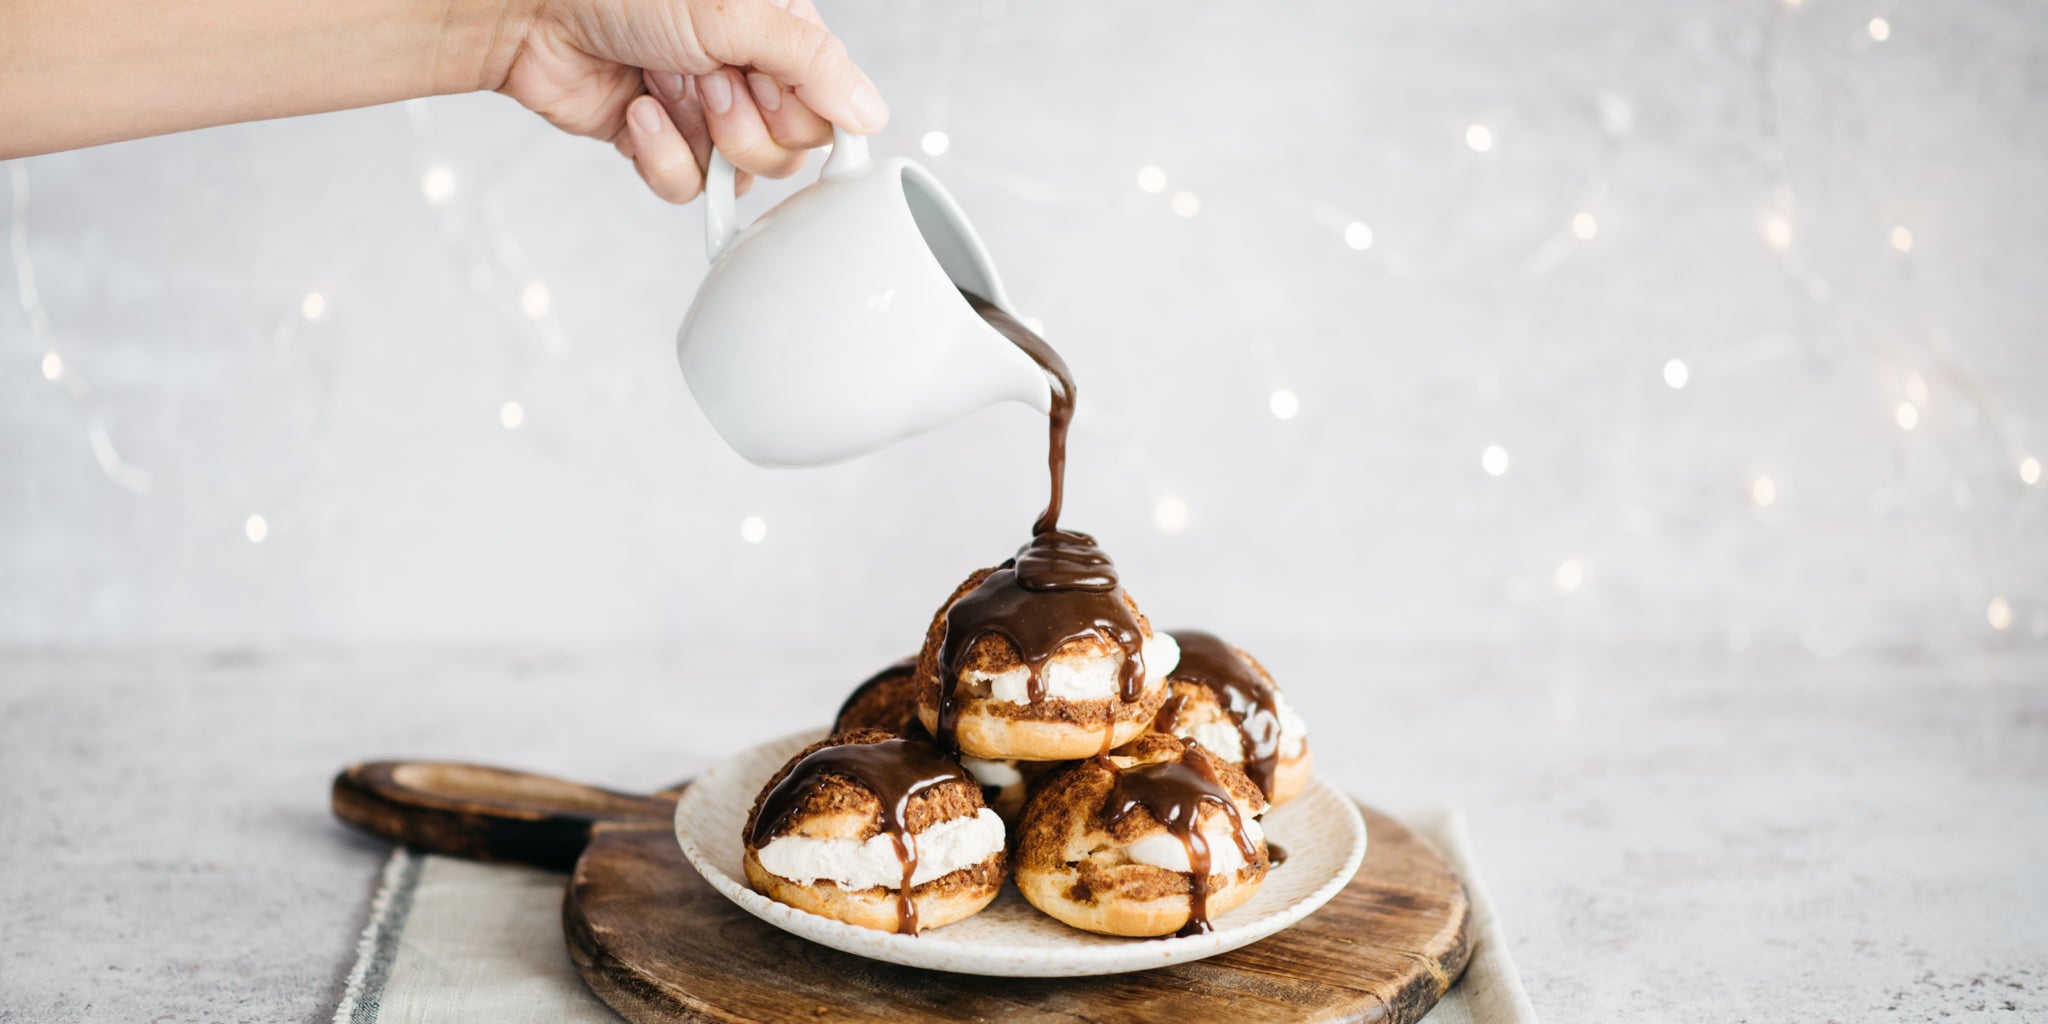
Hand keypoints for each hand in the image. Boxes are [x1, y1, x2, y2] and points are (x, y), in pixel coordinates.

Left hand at [494, 0, 886, 202]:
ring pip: (742, 177)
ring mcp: (704, 113)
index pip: (831, 109)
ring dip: (701, 137)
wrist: (530, 10)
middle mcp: (748, 73)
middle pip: (792, 152)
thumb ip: (813, 63)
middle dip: (745, 124)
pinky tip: (638, 110)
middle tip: (709, 79)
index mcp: (778, 34)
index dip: (798, 109)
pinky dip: (661, 157)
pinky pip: (689, 189)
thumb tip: (872, 114)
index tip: (761, 79)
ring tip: (667, 86)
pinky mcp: (659, 144)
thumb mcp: (738, 12)